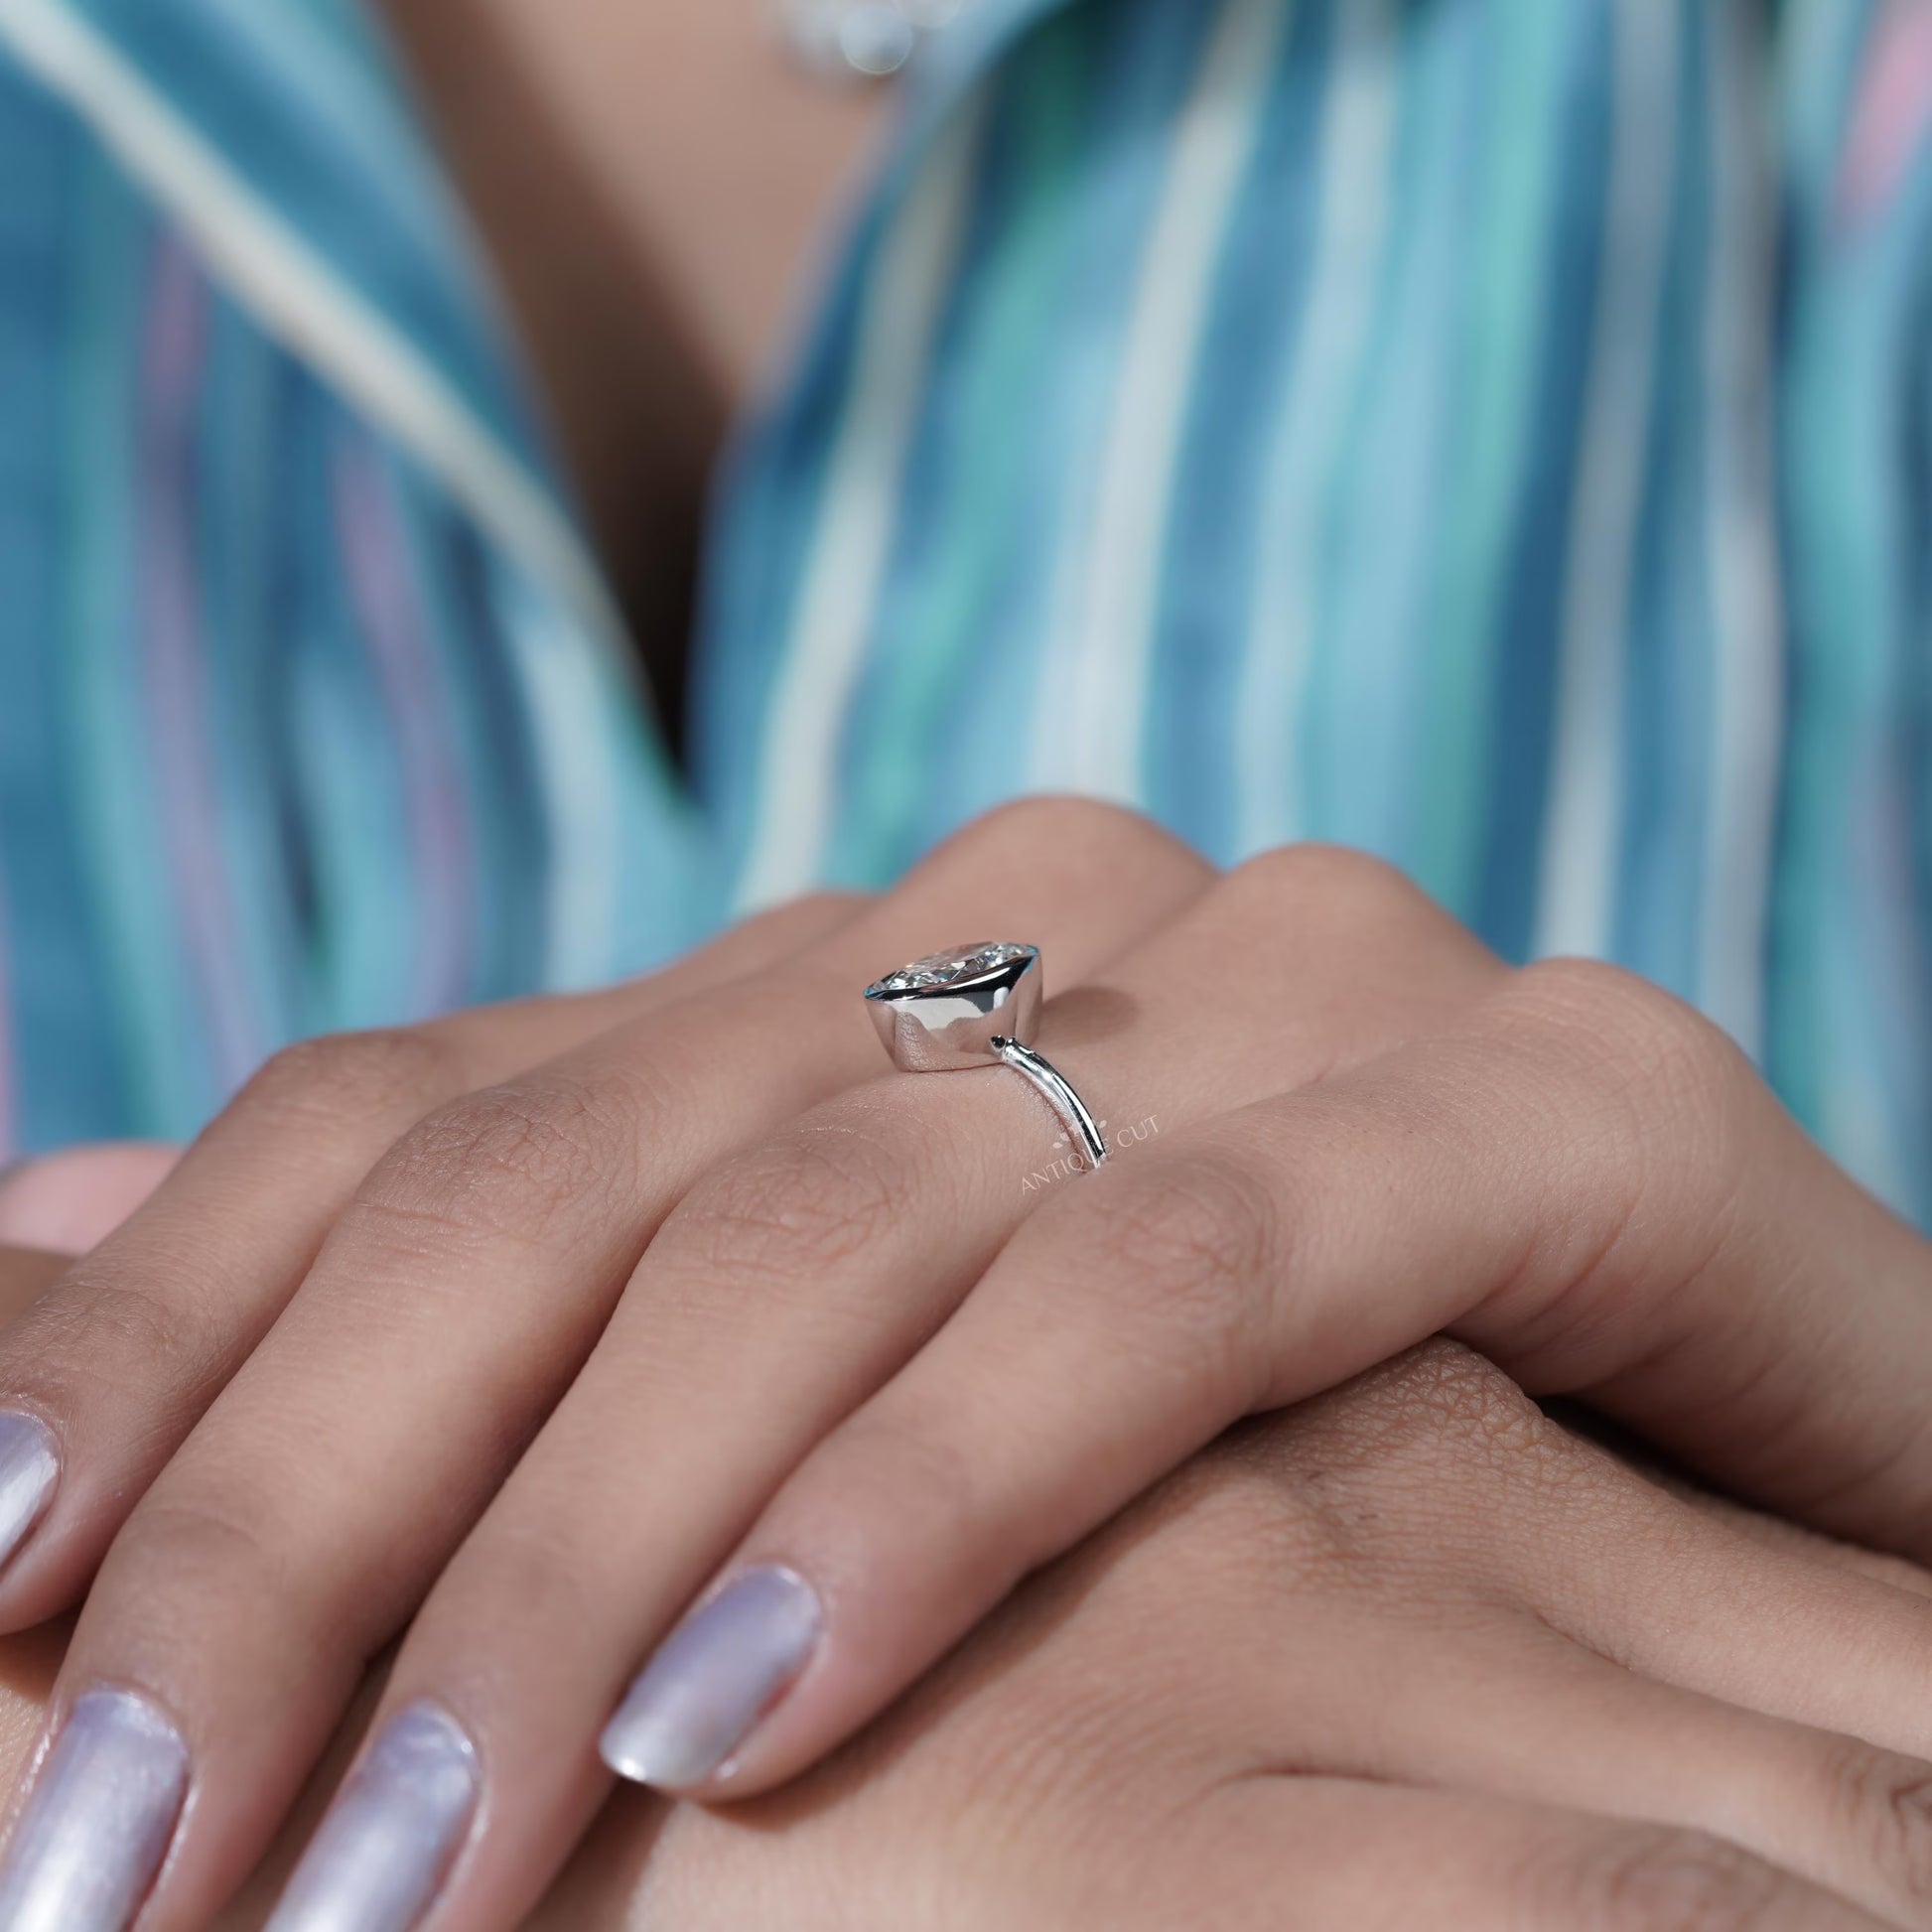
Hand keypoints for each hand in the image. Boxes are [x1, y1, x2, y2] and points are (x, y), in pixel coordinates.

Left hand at [2, 802, 1928, 1929]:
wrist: (1735, 1506)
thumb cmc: (1281, 1483)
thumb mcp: (844, 1383)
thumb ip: (513, 1294)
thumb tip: (61, 1222)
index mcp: (866, 972)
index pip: (434, 1104)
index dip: (177, 1324)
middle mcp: (1054, 926)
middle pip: (581, 1163)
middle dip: (317, 1506)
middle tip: (116, 1850)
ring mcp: (1307, 985)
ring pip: (841, 1210)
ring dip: (585, 1538)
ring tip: (391, 1872)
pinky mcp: (1561, 1097)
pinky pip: (1189, 1277)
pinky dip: (956, 1480)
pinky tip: (759, 1711)